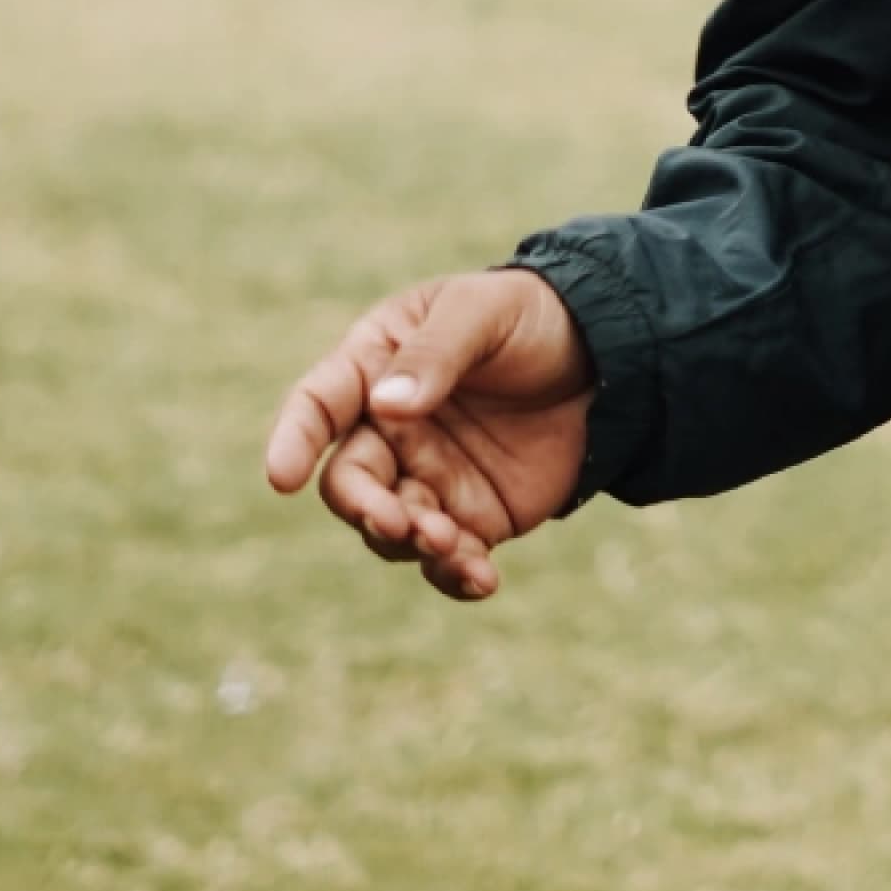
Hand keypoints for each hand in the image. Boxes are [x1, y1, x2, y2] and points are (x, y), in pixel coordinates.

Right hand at [262, 267, 596, 602]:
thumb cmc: (530, 317)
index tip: (283, 477)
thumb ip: (437, 353)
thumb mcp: (485, 311)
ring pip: (390, 529)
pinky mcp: (470, 516)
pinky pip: (445, 559)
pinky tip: (483, 578)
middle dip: (364, 507)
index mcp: (376, 366)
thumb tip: (386, 404)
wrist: (607, 356)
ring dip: (411, 542)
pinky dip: (455, 575)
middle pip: (349, 481)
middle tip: (397, 519)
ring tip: (453, 542)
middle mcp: (389, 431)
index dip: (294, 439)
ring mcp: (426, 477)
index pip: (318, 404)